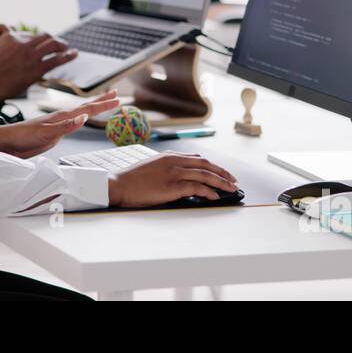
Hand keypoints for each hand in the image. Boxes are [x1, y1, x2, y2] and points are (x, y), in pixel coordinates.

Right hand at [0, 30, 77, 101]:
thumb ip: (3, 47)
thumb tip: (7, 50)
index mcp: (11, 37)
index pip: (30, 35)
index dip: (38, 39)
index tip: (42, 43)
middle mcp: (23, 43)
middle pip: (44, 36)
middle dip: (53, 39)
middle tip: (59, 43)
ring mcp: (31, 55)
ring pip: (53, 45)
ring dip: (63, 45)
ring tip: (68, 48)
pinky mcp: (37, 69)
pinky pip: (56, 60)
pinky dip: (67, 56)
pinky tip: (73, 54)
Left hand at [0, 91, 119, 158]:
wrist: (8, 142)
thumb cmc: (24, 137)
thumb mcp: (45, 133)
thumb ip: (65, 127)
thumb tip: (84, 118)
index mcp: (62, 117)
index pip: (87, 109)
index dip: (103, 105)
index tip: (117, 100)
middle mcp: (62, 118)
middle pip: (86, 107)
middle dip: (102, 101)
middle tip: (116, 94)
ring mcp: (58, 124)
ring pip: (81, 113)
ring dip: (94, 108)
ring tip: (104, 103)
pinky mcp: (54, 131)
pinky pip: (74, 122)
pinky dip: (83, 118)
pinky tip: (83, 118)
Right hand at [107, 153, 237, 208]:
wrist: (118, 184)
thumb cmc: (132, 180)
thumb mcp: (152, 168)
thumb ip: (167, 169)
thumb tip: (181, 178)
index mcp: (169, 156)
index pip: (197, 158)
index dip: (213, 166)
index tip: (222, 172)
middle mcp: (174, 161)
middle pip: (205, 164)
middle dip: (222, 172)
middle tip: (233, 181)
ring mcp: (173, 173)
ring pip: (205, 174)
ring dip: (221, 182)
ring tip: (231, 189)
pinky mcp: (172, 186)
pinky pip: (196, 187)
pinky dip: (208, 191)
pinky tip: (215, 197)